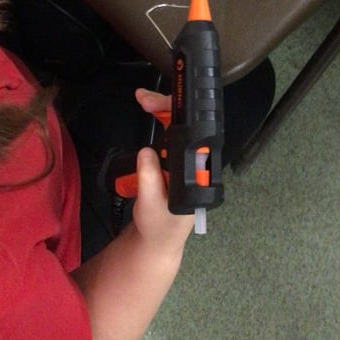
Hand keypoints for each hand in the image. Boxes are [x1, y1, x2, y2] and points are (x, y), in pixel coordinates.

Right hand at [132, 88, 193, 253]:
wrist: (158, 242)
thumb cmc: (158, 227)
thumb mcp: (150, 206)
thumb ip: (149, 180)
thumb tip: (147, 153)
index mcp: (196, 173)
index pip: (193, 135)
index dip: (176, 116)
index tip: (156, 105)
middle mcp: (196, 164)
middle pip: (187, 126)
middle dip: (166, 106)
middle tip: (143, 97)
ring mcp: (188, 162)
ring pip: (180, 127)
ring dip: (163, 109)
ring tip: (144, 99)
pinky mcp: (177, 162)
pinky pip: (172, 135)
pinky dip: (161, 119)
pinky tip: (150, 109)